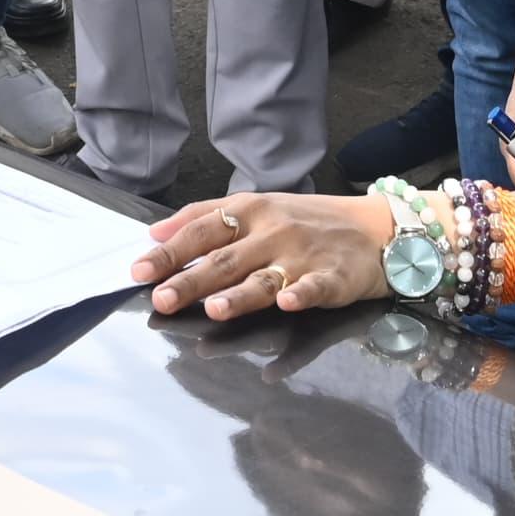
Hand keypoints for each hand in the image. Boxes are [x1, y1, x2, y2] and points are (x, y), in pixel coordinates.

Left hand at [132, 192, 398, 320]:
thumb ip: (204, 217)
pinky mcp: (333, 277)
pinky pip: (315, 288)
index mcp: (251, 211)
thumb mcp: (256, 207)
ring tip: (214, 308)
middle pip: (226, 258)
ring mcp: (303, 255)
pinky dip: (301, 295)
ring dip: (239, 294)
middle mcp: (273, 231)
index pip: (202, 229)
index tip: (139, 270)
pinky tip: (288, 303)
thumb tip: (155, 232)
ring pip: (265, 277)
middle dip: (192, 280)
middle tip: (162, 298)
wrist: (374, 227)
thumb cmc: (307, 220)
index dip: (170, 251)